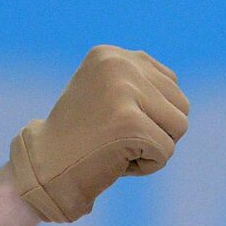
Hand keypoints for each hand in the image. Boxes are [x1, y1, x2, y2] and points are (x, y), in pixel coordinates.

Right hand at [9, 45, 189, 222]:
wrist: (44, 170)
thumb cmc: (79, 141)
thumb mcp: (107, 98)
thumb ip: (139, 85)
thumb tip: (178, 90)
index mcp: (111, 54)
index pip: (170, 83)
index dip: (151, 115)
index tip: (113, 122)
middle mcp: (119, 64)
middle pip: (181, 105)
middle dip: (157, 131)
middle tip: (117, 139)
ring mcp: (124, 91)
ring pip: (179, 127)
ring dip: (154, 148)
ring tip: (118, 147)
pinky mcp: (131, 123)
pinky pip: (166, 152)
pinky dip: (146, 166)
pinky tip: (115, 161)